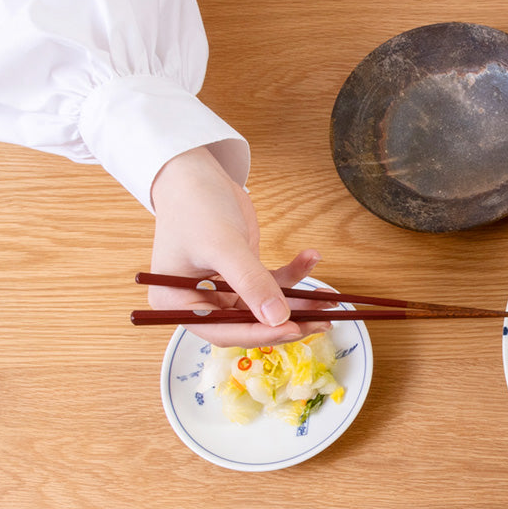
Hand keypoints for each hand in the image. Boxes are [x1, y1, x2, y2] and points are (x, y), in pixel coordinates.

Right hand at [148, 147, 330, 347]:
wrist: (196, 174)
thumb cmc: (194, 206)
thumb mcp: (223, 246)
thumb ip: (251, 283)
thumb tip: (279, 318)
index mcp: (177, 302)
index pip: (221, 331)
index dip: (259, 334)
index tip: (293, 329)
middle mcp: (198, 301)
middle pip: (248, 323)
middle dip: (287, 321)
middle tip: (322, 320)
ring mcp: (221, 290)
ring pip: (265, 306)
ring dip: (298, 301)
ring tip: (330, 299)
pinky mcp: (241, 275)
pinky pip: (271, 283)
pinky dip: (293, 274)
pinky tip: (310, 257)